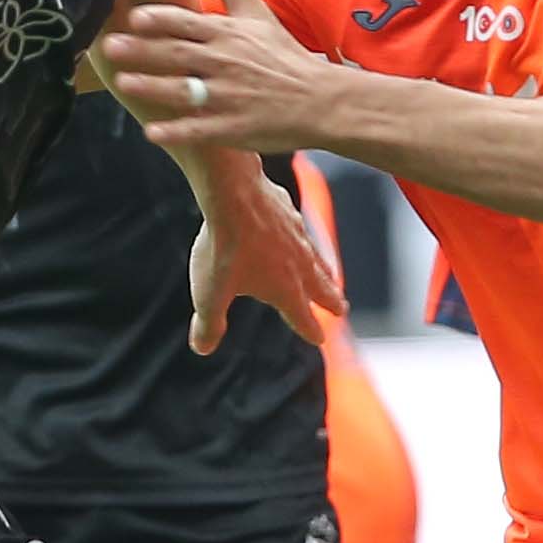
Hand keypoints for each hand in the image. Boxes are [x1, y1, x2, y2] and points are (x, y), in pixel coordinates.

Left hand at [100, 0, 337, 152]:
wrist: (321, 100)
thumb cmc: (282, 55)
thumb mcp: (256, 11)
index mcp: (226, 34)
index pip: (188, 22)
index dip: (162, 20)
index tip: (136, 16)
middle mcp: (224, 62)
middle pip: (178, 54)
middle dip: (143, 51)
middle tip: (112, 47)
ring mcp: (228, 96)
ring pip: (185, 90)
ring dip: (154, 86)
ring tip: (125, 82)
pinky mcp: (232, 127)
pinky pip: (200, 129)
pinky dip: (177, 130)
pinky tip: (153, 131)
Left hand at [188, 160, 341, 354]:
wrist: (233, 194)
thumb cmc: (222, 248)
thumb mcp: (209, 294)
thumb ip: (208, 324)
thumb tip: (202, 349)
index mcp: (286, 290)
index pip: (303, 318)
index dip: (311, 331)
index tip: (320, 338)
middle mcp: (299, 265)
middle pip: (321, 289)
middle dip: (331, 301)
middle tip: (341, 309)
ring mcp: (297, 236)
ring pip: (317, 259)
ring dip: (325, 272)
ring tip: (331, 278)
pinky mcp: (289, 212)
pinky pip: (301, 231)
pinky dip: (305, 241)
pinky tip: (301, 237)